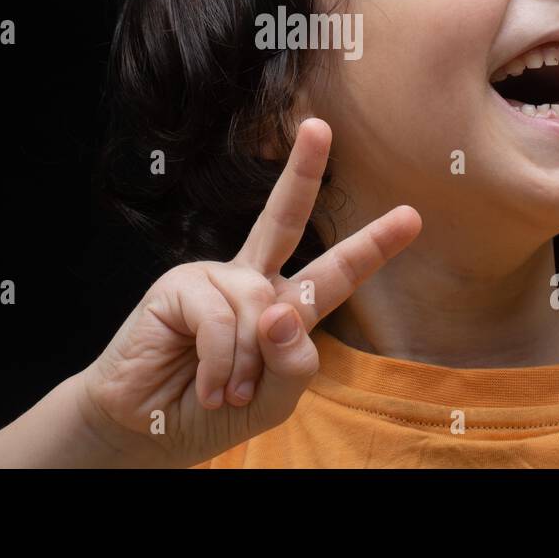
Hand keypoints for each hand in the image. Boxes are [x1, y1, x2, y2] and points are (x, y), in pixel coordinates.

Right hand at [78, 117, 420, 466]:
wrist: (147, 431)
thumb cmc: (211, 413)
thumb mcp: (273, 400)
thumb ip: (294, 365)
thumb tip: (282, 312)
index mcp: (281, 307)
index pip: (333, 274)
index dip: (372, 246)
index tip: (410, 216)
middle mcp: (249, 283)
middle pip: (283, 220)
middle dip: (302, 171)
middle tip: (318, 127)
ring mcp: (212, 279)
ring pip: (259, 308)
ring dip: (245, 365)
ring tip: (224, 393)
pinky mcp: (178, 286)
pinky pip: (221, 319)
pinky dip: (219, 363)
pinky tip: (206, 386)